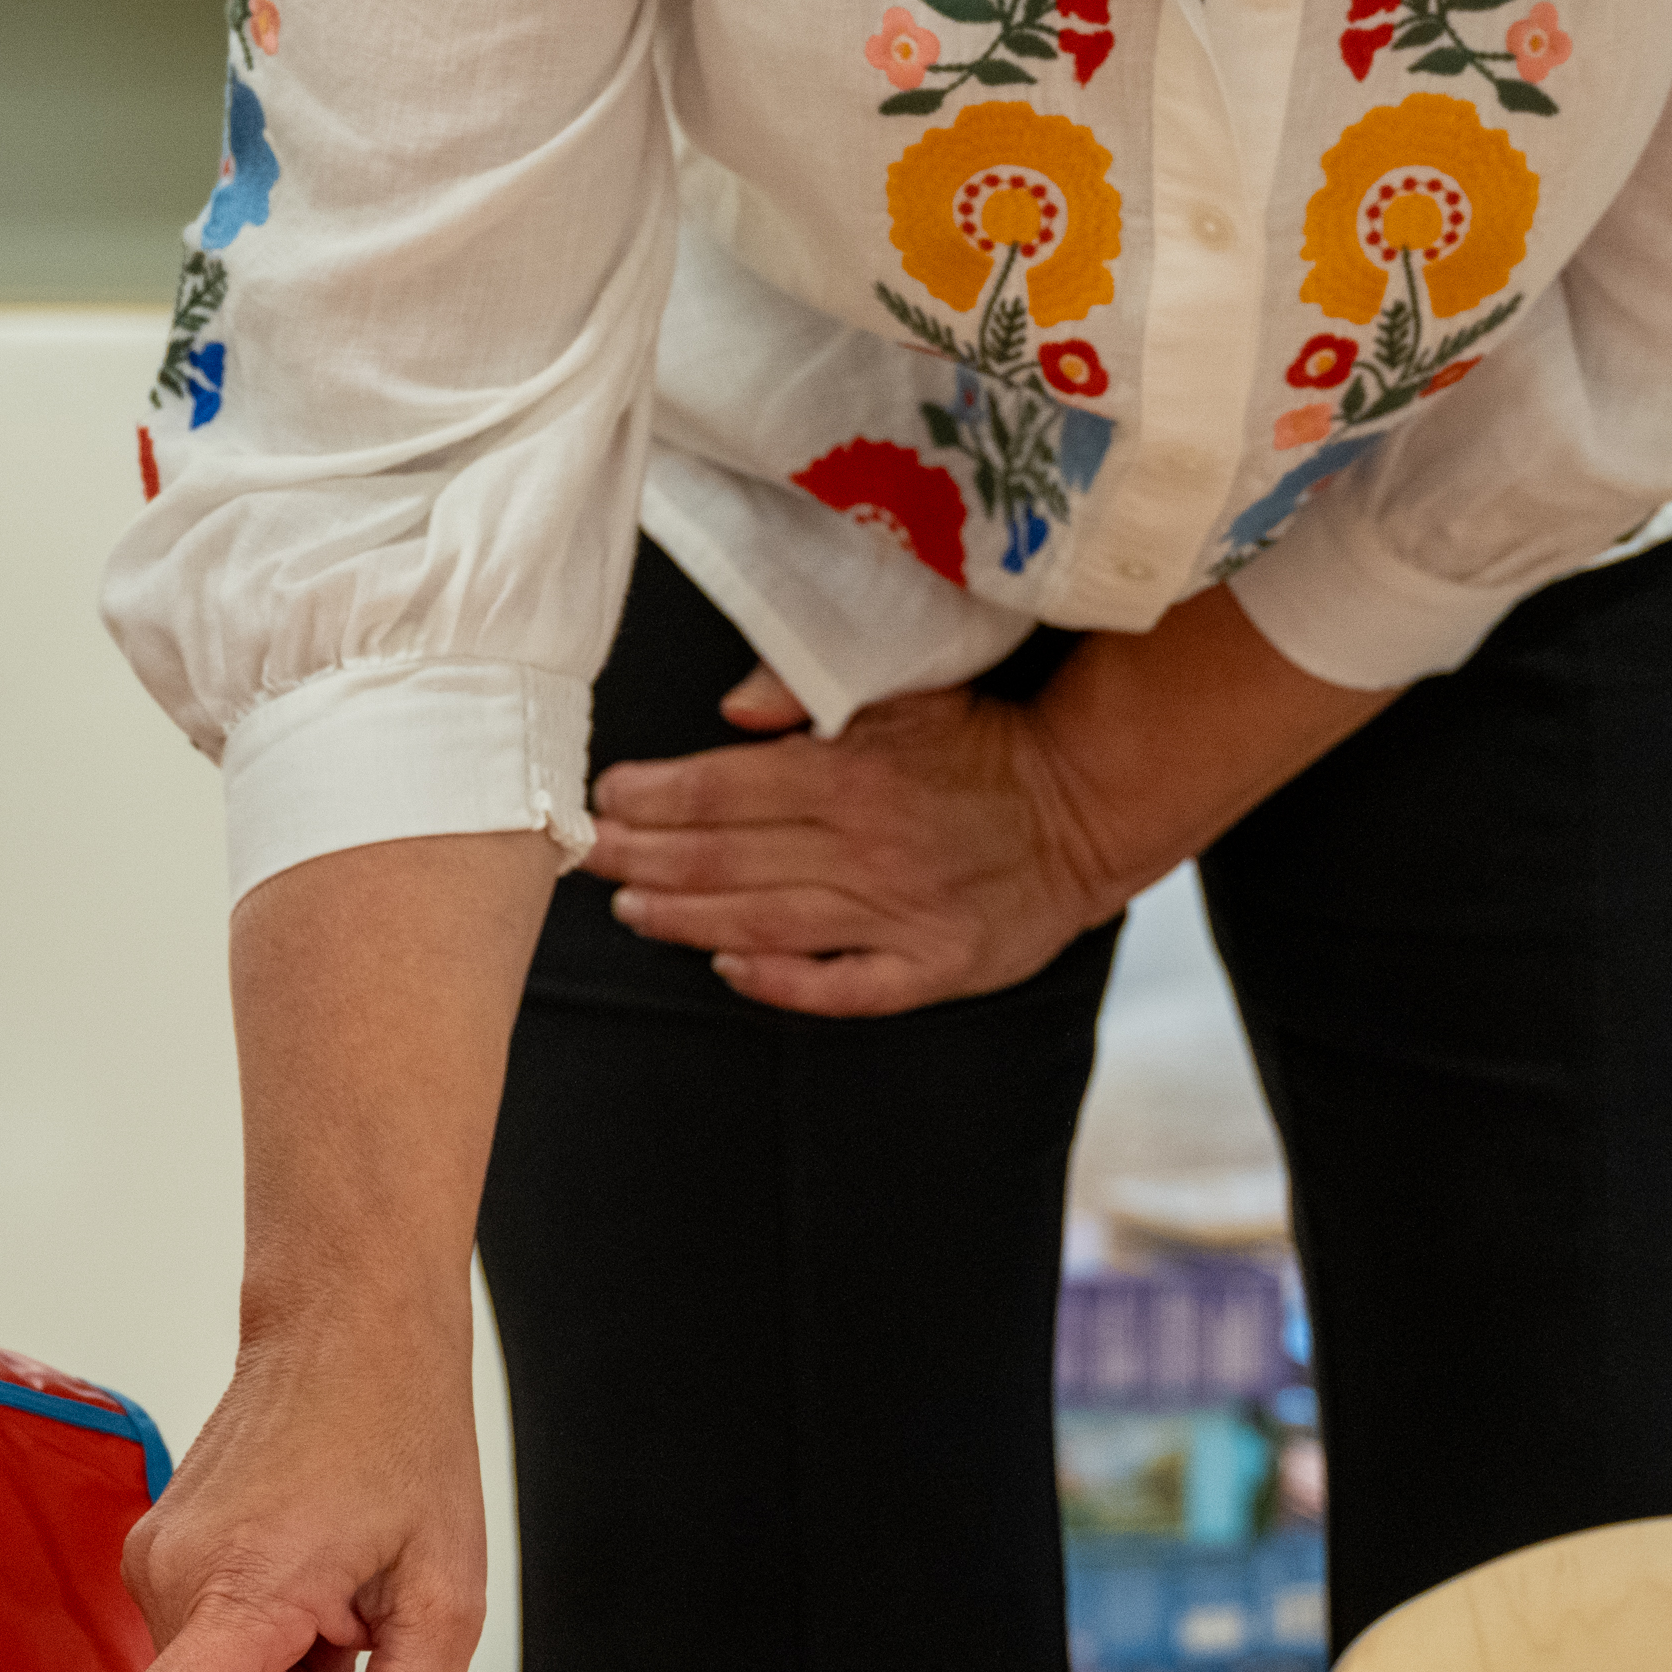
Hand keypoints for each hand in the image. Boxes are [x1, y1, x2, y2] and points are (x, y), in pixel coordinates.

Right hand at [4, 1332, 486, 1671]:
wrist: (349, 1330)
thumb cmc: (403, 1443)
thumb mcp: (449, 1595)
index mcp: (241, 1588)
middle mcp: (169, 1581)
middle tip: (368, 1658)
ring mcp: (152, 1569)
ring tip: (342, 1607)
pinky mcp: (155, 1563)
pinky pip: (208, 1666)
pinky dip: (268, 1658)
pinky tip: (312, 1594)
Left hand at [582, 667, 1135, 1017]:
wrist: (1088, 806)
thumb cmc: (985, 742)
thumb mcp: (907, 686)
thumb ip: (812, 688)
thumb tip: (732, 709)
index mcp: (851, 772)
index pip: (721, 788)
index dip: (651, 798)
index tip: (601, 798)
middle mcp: (865, 846)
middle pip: (725, 859)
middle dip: (642, 858)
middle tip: (584, 857)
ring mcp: (897, 913)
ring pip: (764, 922)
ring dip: (685, 917)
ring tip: (630, 907)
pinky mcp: (931, 965)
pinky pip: (841, 986)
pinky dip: (779, 981)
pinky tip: (727, 968)